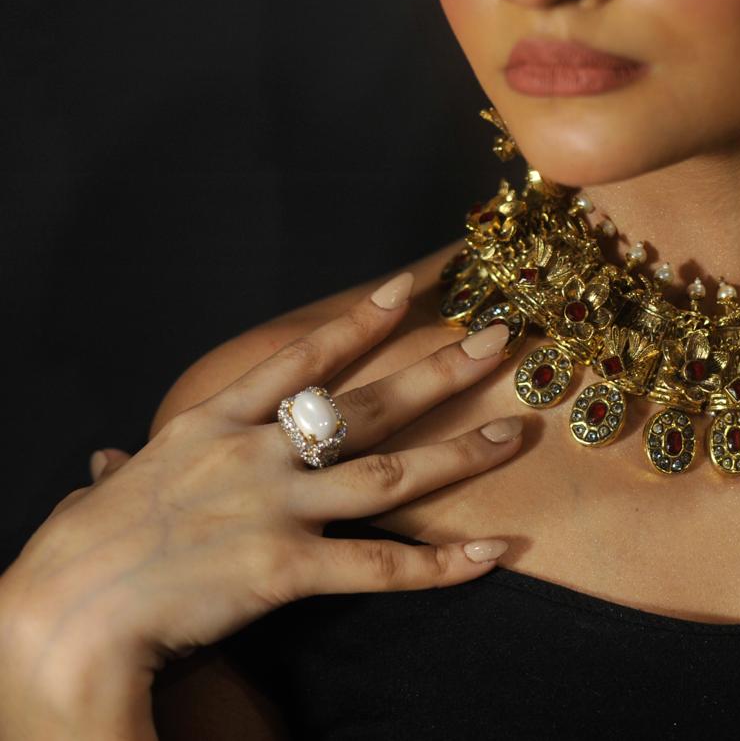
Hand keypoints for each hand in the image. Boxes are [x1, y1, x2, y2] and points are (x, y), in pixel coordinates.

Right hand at [0, 272, 522, 737]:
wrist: (66, 612)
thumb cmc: (78, 550)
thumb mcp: (103, 492)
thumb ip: (122, 472)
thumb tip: (105, 464)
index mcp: (211, 424)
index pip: (298, 360)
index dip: (357, 323)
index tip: (406, 289)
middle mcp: (253, 454)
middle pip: (365, 405)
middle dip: (437, 371)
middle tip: (496, 342)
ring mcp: (275, 507)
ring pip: (390, 474)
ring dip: (459, 454)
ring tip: (512, 434)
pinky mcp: (287, 568)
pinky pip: (380, 566)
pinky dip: (440, 566)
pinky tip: (490, 555)